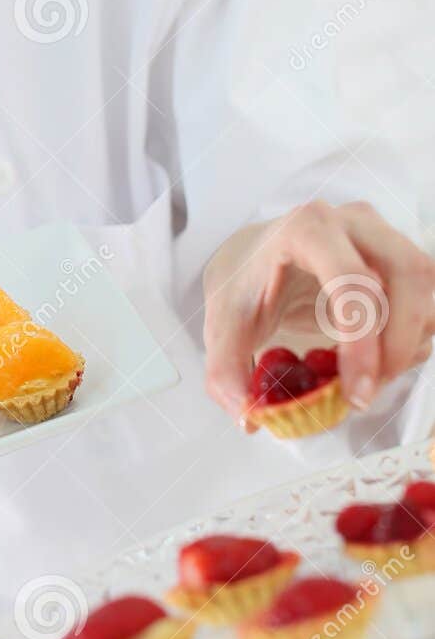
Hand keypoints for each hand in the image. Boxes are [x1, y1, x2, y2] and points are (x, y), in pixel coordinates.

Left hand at [202, 200, 434, 430]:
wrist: (252, 257)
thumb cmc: (244, 283)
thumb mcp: (223, 323)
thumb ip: (225, 369)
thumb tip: (248, 415)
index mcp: (306, 229)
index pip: (351, 278)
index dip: (362, 339)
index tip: (355, 391)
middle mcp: (352, 223)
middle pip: (408, 274)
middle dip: (398, 342)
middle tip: (367, 392)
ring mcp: (381, 236)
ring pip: (425, 285)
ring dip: (409, 341)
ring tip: (368, 379)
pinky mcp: (396, 259)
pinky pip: (426, 298)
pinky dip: (412, 337)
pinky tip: (377, 362)